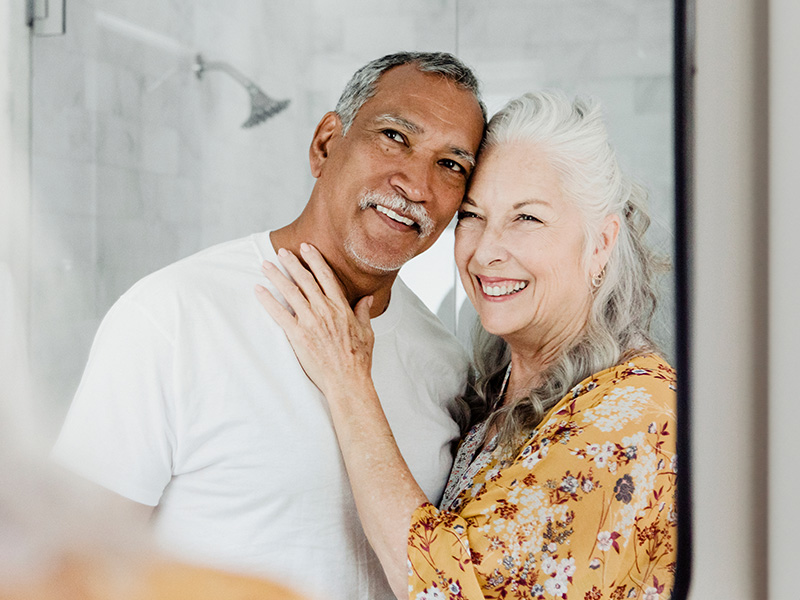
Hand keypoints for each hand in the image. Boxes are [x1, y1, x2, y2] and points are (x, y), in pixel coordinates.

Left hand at [255, 243, 374, 397]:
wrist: (347, 380)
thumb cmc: (358, 359)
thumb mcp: (366, 331)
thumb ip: (363, 312)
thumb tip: (368, 298)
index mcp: (341, 307)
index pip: (326, 276)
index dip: (315, 260)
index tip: (306, 248)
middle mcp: (324, 310)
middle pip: (305, 280)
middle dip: (292, 263)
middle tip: (281, 252)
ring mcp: (310, 322)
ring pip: (290, 292)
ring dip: (277, 276)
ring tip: (266, 265)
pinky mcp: (298, 335)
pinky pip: (279, 314)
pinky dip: (268, 300)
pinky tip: (259, 290)